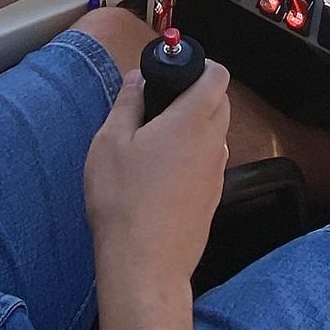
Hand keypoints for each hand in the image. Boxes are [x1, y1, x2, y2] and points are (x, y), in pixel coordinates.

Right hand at [84, 61, 230, 287]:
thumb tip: (137, 80)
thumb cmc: (124, 202)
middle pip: (220, 103)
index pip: (217, 76)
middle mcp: (212, 144)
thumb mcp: (110, 142)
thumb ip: (127, 103)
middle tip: (162, 101)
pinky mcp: (212, 198)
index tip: (179, 68)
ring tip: (157, 139)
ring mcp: (216, 173)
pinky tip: (162, 172)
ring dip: (196, 127)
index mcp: (191, 121)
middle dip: (198, 94)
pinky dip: (193, 156)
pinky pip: (209, 163)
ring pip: (215, 135)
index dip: (202, 64)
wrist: (145, 264)